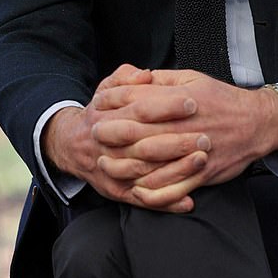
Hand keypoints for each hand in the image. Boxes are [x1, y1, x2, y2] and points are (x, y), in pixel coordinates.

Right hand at [41, 64, 211, 211]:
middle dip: (175, 141)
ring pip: (145, 174)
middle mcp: (108, 145)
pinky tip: (188, 201)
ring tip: (202, 161)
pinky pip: (144, 199)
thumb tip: (144, 75)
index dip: (166, 106)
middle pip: (143, 144)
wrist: (72, 145)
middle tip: (205, 136)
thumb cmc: (100, 114)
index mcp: (107, 115)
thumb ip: (125, 77)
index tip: (192, 103)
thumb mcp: (106, 89)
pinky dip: (166, 202)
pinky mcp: (118, 191)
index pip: (139, 109)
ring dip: (175, 171)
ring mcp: (113, 171)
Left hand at [92, 67, 277, 209]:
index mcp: (180, 100)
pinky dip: (153, 192)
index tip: (97, 106)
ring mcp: (191, 152)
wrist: (257, 123)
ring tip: (106, 165)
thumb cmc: (222, 100)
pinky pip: (173, 187)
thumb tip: (135, 79)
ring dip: (125, 166)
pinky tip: (136, 191)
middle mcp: (184, 126)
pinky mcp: (201, 173)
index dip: (115, 103)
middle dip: (112, 135)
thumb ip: (162, 81)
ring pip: (152, 163)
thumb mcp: (193, 79)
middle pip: (139, 132)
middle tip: (92, 136)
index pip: (139, 101)